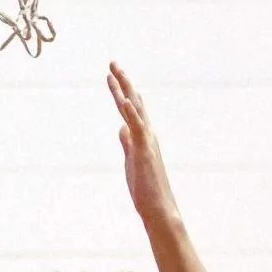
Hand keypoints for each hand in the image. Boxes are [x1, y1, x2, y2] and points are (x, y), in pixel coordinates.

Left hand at [107, 61, 179, 225]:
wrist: (158, 208)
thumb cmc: (146, 189)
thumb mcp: (132, 160)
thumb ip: (127, 143)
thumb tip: (121, 128)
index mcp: (142, 137)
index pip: (132, 109)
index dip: (123, 91)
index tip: (114, 75)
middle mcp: (147, 135)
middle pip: (134, 103)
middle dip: (123, 82)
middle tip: (113, 63)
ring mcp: (147, 142)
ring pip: (134, 111)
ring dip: (124, 91)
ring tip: (114, 73)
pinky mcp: (145, 152)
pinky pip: (138, 128)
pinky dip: (132, 113)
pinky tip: (125, 100)